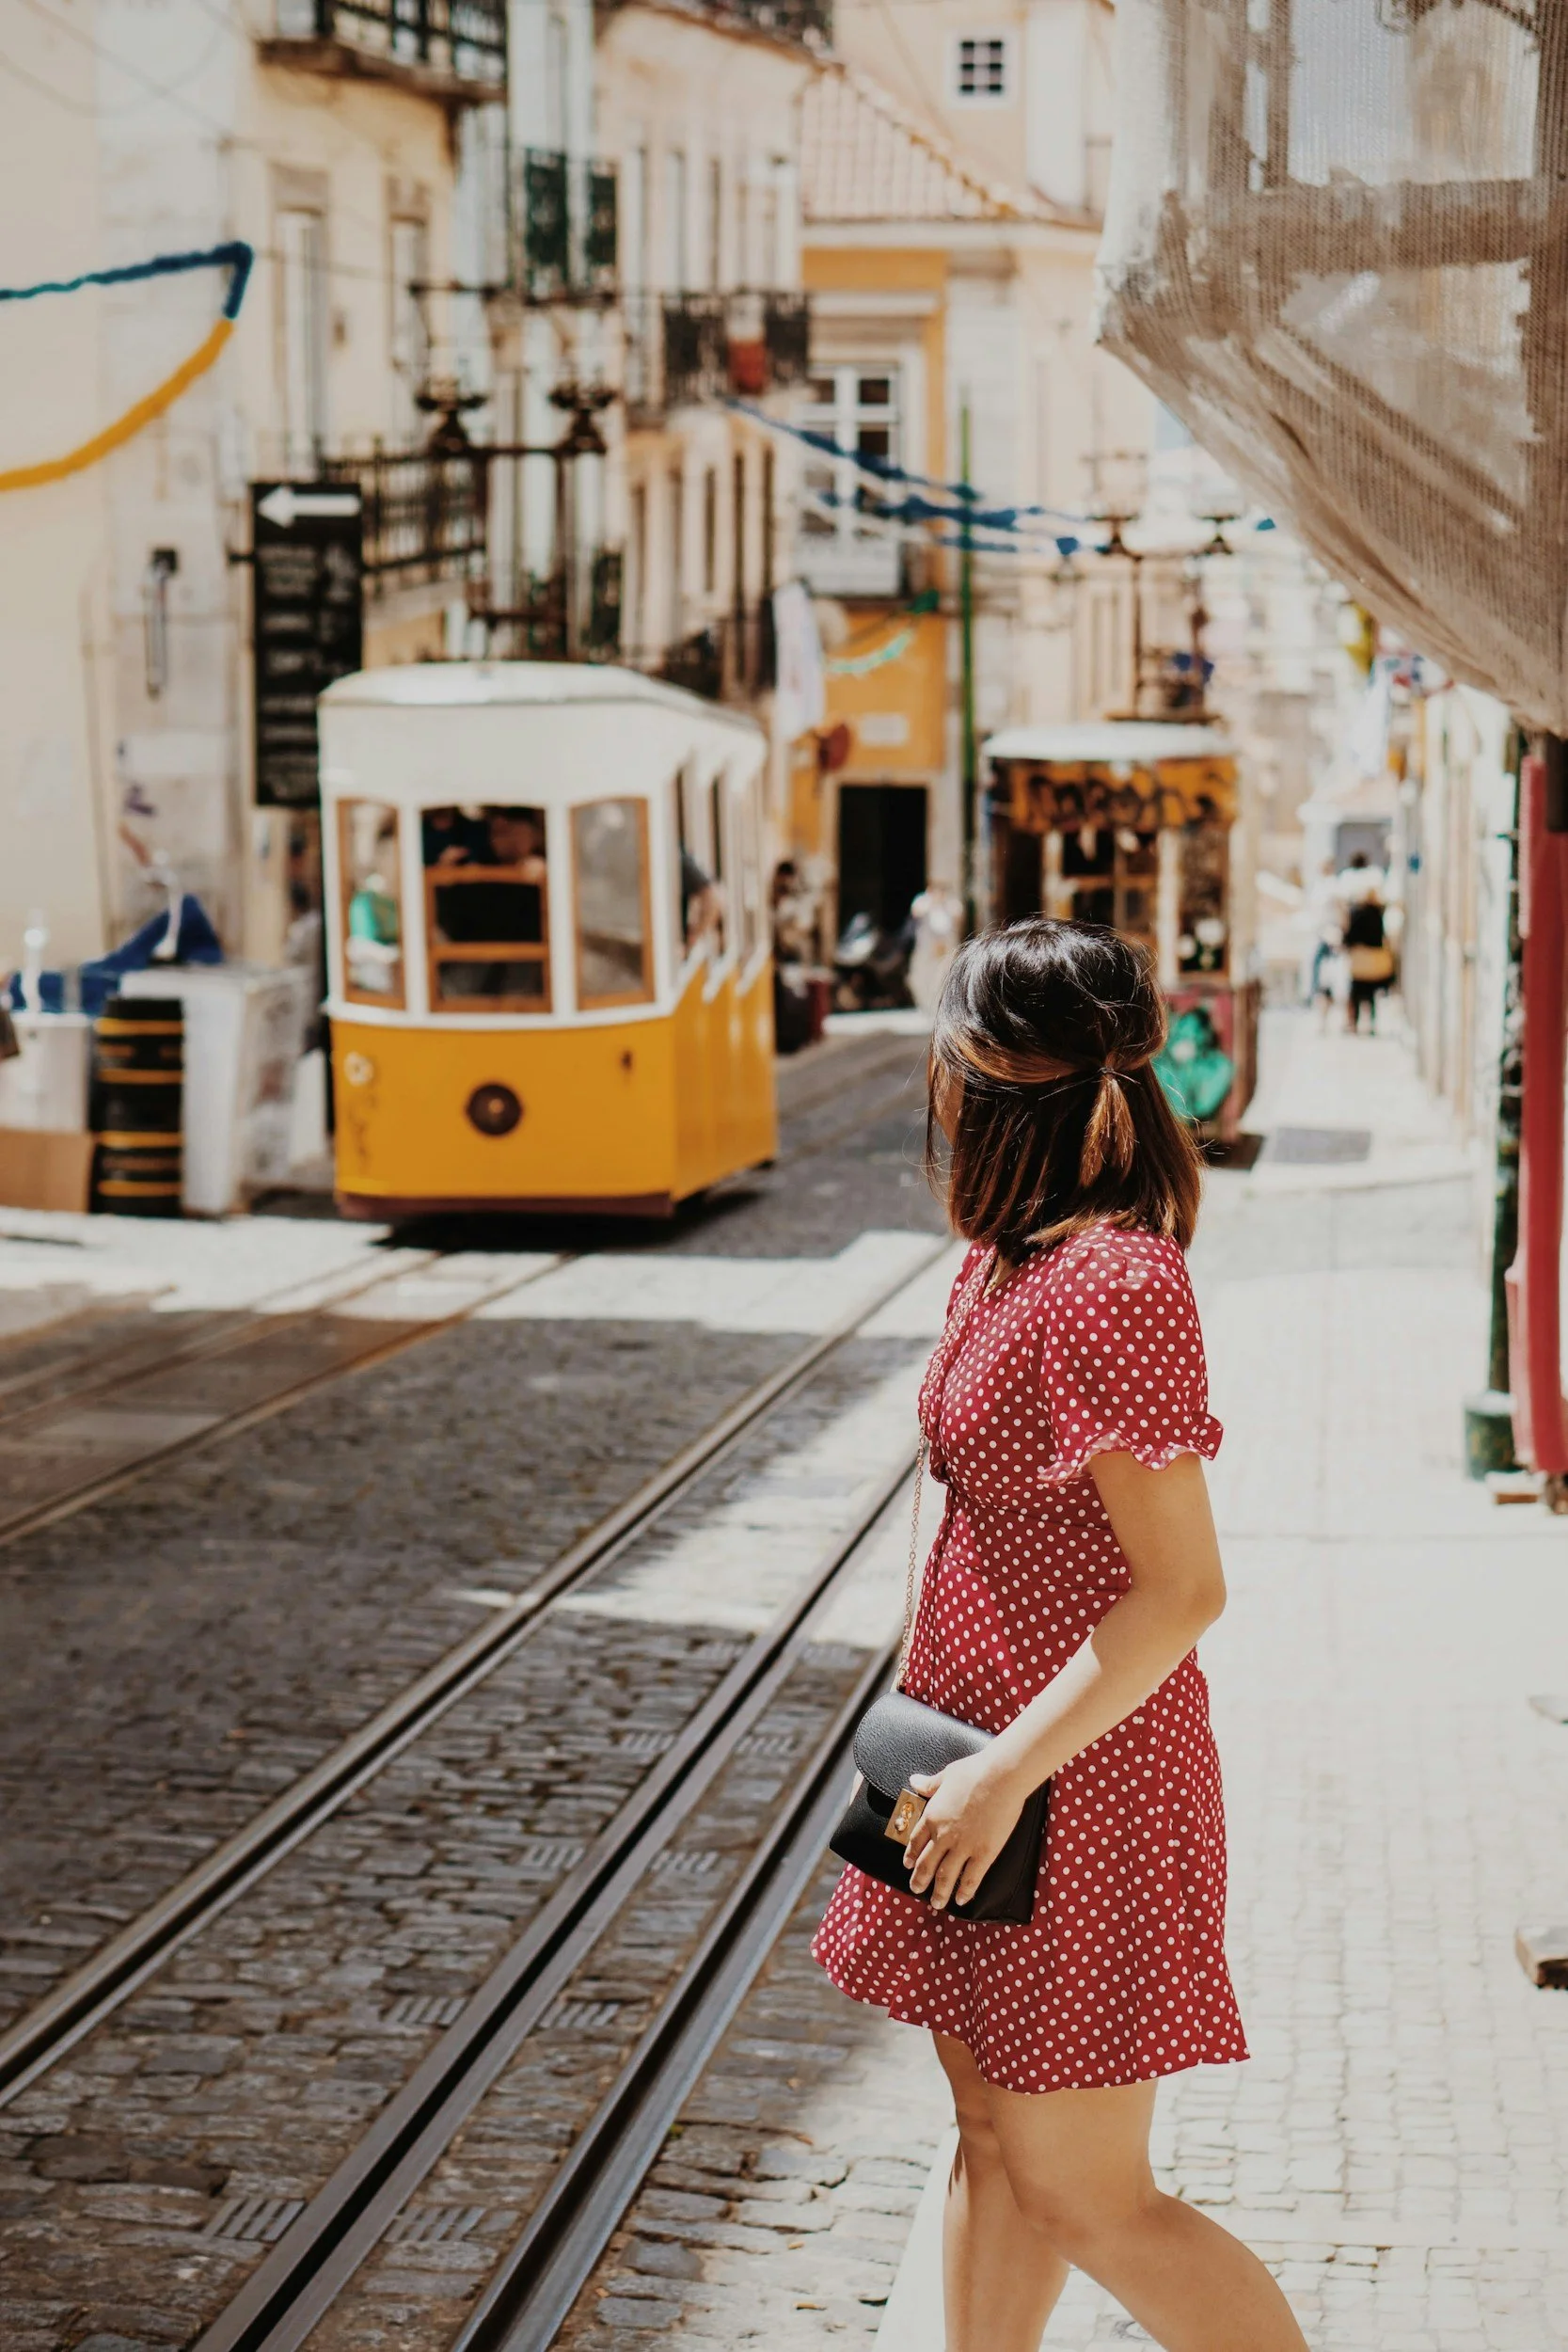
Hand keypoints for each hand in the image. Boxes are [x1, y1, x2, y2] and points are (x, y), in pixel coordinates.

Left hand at [902, 1750, 1028, 1911]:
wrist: (1000, 1777)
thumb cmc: (974, 1772)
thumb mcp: (946, 1776)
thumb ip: (930, 1784)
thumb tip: (914, 1781)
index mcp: (932, 1816)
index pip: (916, 1842)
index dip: (911, 1856)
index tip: (908, 1865)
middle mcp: (943, 1836)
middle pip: (927, 1864)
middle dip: (920, 1880)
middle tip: (916, 1890)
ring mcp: (963, 1847)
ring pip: (946, 1877)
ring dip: (939, 1892)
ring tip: (937, 1903)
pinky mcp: (984, 1853)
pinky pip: (971, 1878)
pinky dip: (965, 1891)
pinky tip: (961, 1900)